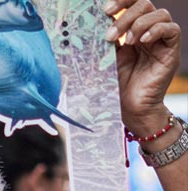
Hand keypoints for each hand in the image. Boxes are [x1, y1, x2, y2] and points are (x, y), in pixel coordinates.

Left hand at [104, 0, 180, 133]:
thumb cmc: (116, 85)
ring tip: (127, 42)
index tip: (105, 10)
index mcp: (132, 30)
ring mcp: (161, 40)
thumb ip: (105, 39)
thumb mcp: (107, 57)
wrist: (130, 108)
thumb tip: (91, 20)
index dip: (122, 1)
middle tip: (111, 35)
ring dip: (139, 24)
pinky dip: (156, 30)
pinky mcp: (171, 50)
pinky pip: (171, 29)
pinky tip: (142, 41)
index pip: (132, 4)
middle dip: (126, 16)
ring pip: (160, 14)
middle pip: (145, 5)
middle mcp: (148, 32)